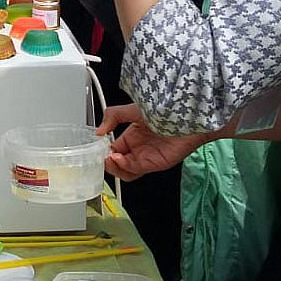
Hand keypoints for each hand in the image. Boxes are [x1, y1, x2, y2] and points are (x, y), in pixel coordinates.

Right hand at [97, 104, 211, 179]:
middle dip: (106, 163)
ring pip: (125, 171)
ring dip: (113, 168)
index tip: (95, 148)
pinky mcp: (155, 163)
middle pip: (118, 165)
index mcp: (133, 137)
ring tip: (108, 159)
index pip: (113, 150)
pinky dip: (123, 166)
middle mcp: (139, 149)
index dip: (103, 151)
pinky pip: (135, 170)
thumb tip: (99, 130)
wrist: (186, 115)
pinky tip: (118, 157)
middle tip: (99, 157)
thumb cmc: (165, 110)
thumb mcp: (132, 109)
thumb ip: (113, 116)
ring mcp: (147, 157)